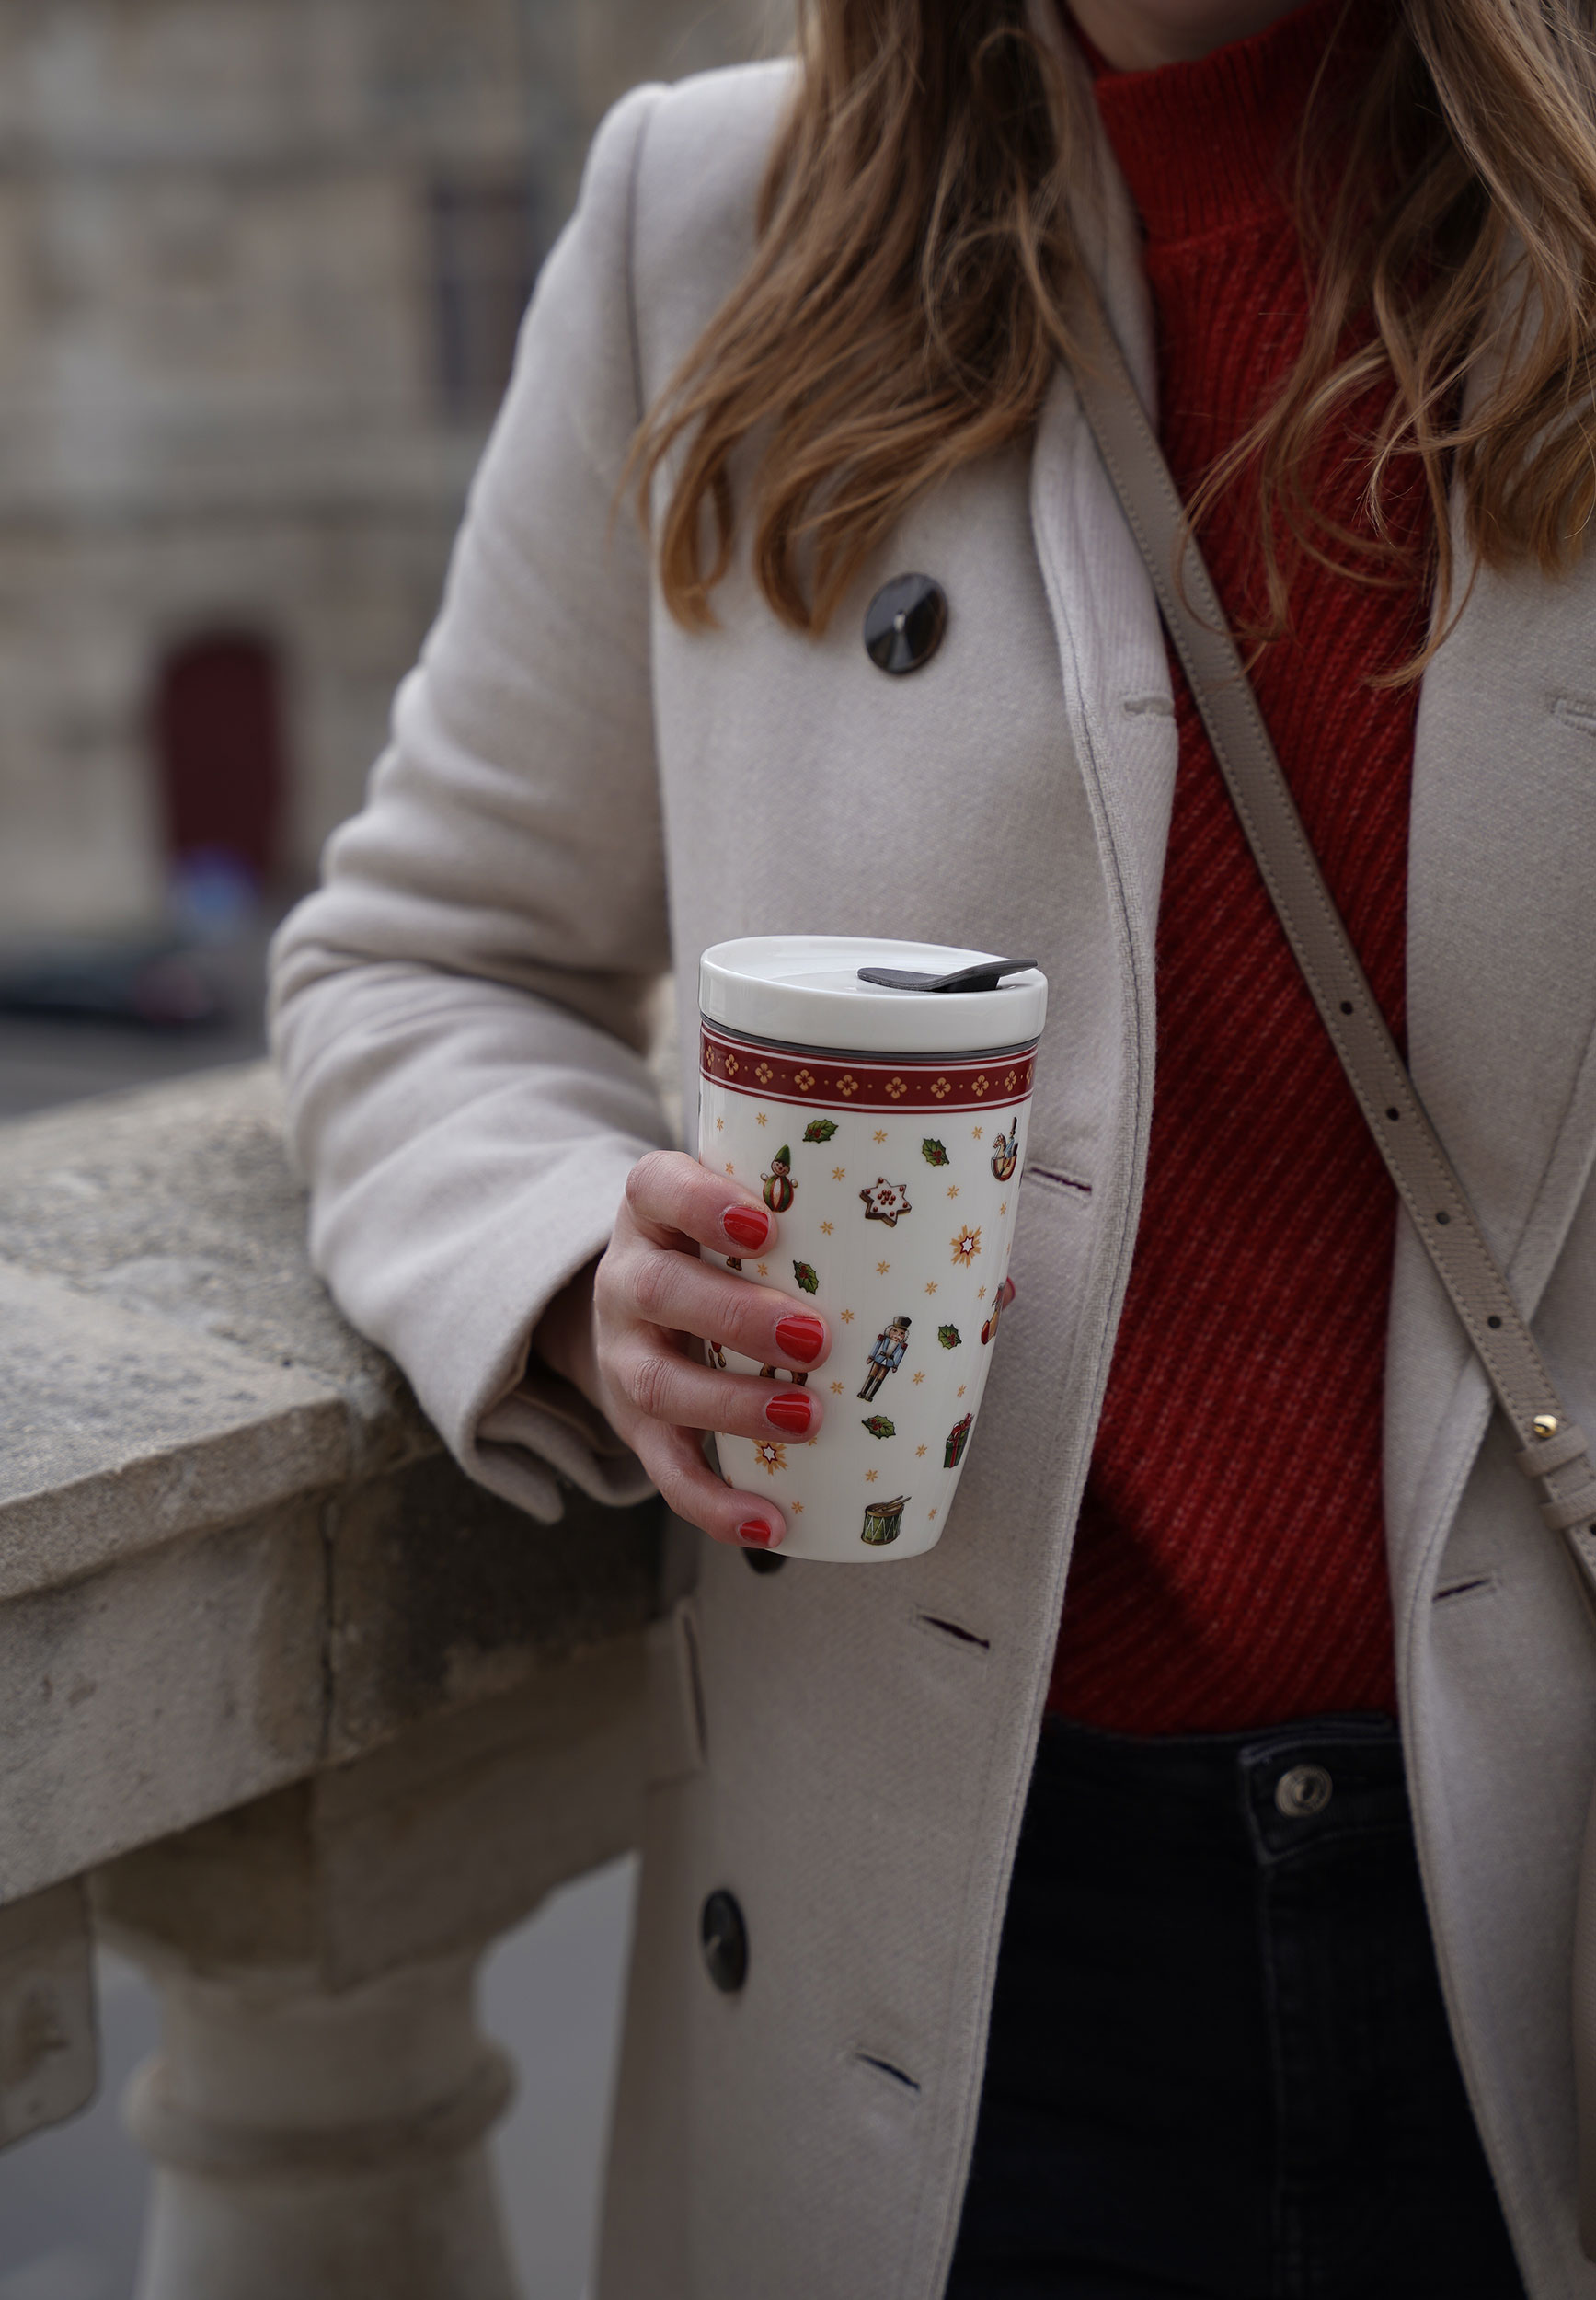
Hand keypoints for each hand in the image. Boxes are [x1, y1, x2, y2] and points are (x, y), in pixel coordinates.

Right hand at [534, 1150, 830, 1548]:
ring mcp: (624, 1356)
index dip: (701, 1204)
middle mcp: (628, 1279)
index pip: (657, 1187)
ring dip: (733, 1408)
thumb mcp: (761, 1233)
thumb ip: (851, 1241)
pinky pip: (665, 1472)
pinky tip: (769, 1524)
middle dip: (736, 1316)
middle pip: (659, 1289)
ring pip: (658, 1382)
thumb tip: (993, 1288)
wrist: (642, 1322)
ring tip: (808, 1419)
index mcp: (658, 1213)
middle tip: (816, 1339)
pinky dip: (714, 1503)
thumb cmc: (731, 1264)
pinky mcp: (635, 1430)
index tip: (766, 1226)